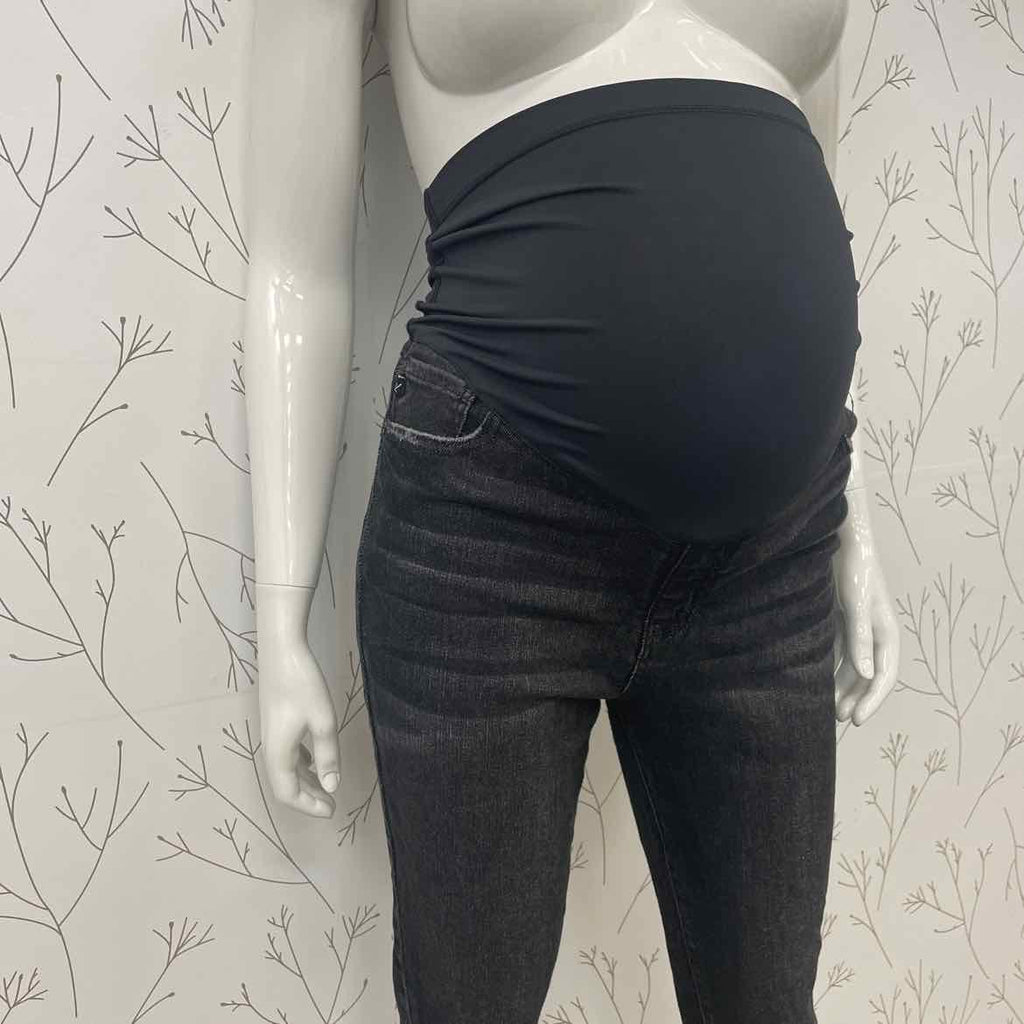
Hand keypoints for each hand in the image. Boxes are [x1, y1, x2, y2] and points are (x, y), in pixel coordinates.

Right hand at [257, 635, 340, 817]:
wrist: (281, 650)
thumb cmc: (303, 684)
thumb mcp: (322, 720)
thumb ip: (328, 755)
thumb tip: (331, 786)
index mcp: (278, 753)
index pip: (288, 793)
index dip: (308, 806)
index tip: (331, 811)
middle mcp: (271, 747)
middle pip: (285, 784)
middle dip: (307, 797)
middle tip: (331, 804)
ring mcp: (272, 733)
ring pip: (286, 768)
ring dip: (305, 781)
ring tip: (325, 786)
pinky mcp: (276, 721)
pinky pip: (287, 753)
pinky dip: (301, 763)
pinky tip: (314, 760)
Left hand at [832, 531, 899, 725]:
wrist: (845, 542)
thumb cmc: (855, 571)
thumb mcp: (857, 606)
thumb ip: (860, 639)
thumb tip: (865, 676)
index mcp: (886, 634)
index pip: (883, 676)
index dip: (872, 701)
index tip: (855, 720)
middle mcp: (875, 635)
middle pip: (868, 676)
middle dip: (856, 699)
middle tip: (839, 719)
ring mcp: (858, 629)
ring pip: (852, 667)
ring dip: (843, 686)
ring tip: (827, 708)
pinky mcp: (841, 621)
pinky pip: (839, 653)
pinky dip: (831, 668)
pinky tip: (817, 680)